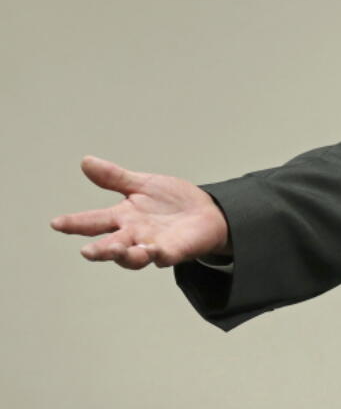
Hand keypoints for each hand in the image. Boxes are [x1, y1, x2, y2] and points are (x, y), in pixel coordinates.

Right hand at [50, 156, 229, 269]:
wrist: (206, 212)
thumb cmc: (171, 201)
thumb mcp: (143, 184)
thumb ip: (114, 178)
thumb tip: (85, 161)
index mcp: (123, 217)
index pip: (94, 221)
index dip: (74, 223)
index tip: (56, 223)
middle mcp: (134, 234)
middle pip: (111, 245)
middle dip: (99, 250)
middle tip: (86, 251)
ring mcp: (153, 245)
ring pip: (133, 256)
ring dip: (124, 255)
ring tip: (117, 250)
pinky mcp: (174, 251)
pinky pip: (164, 256)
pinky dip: (157, 254)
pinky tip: (154, 250)